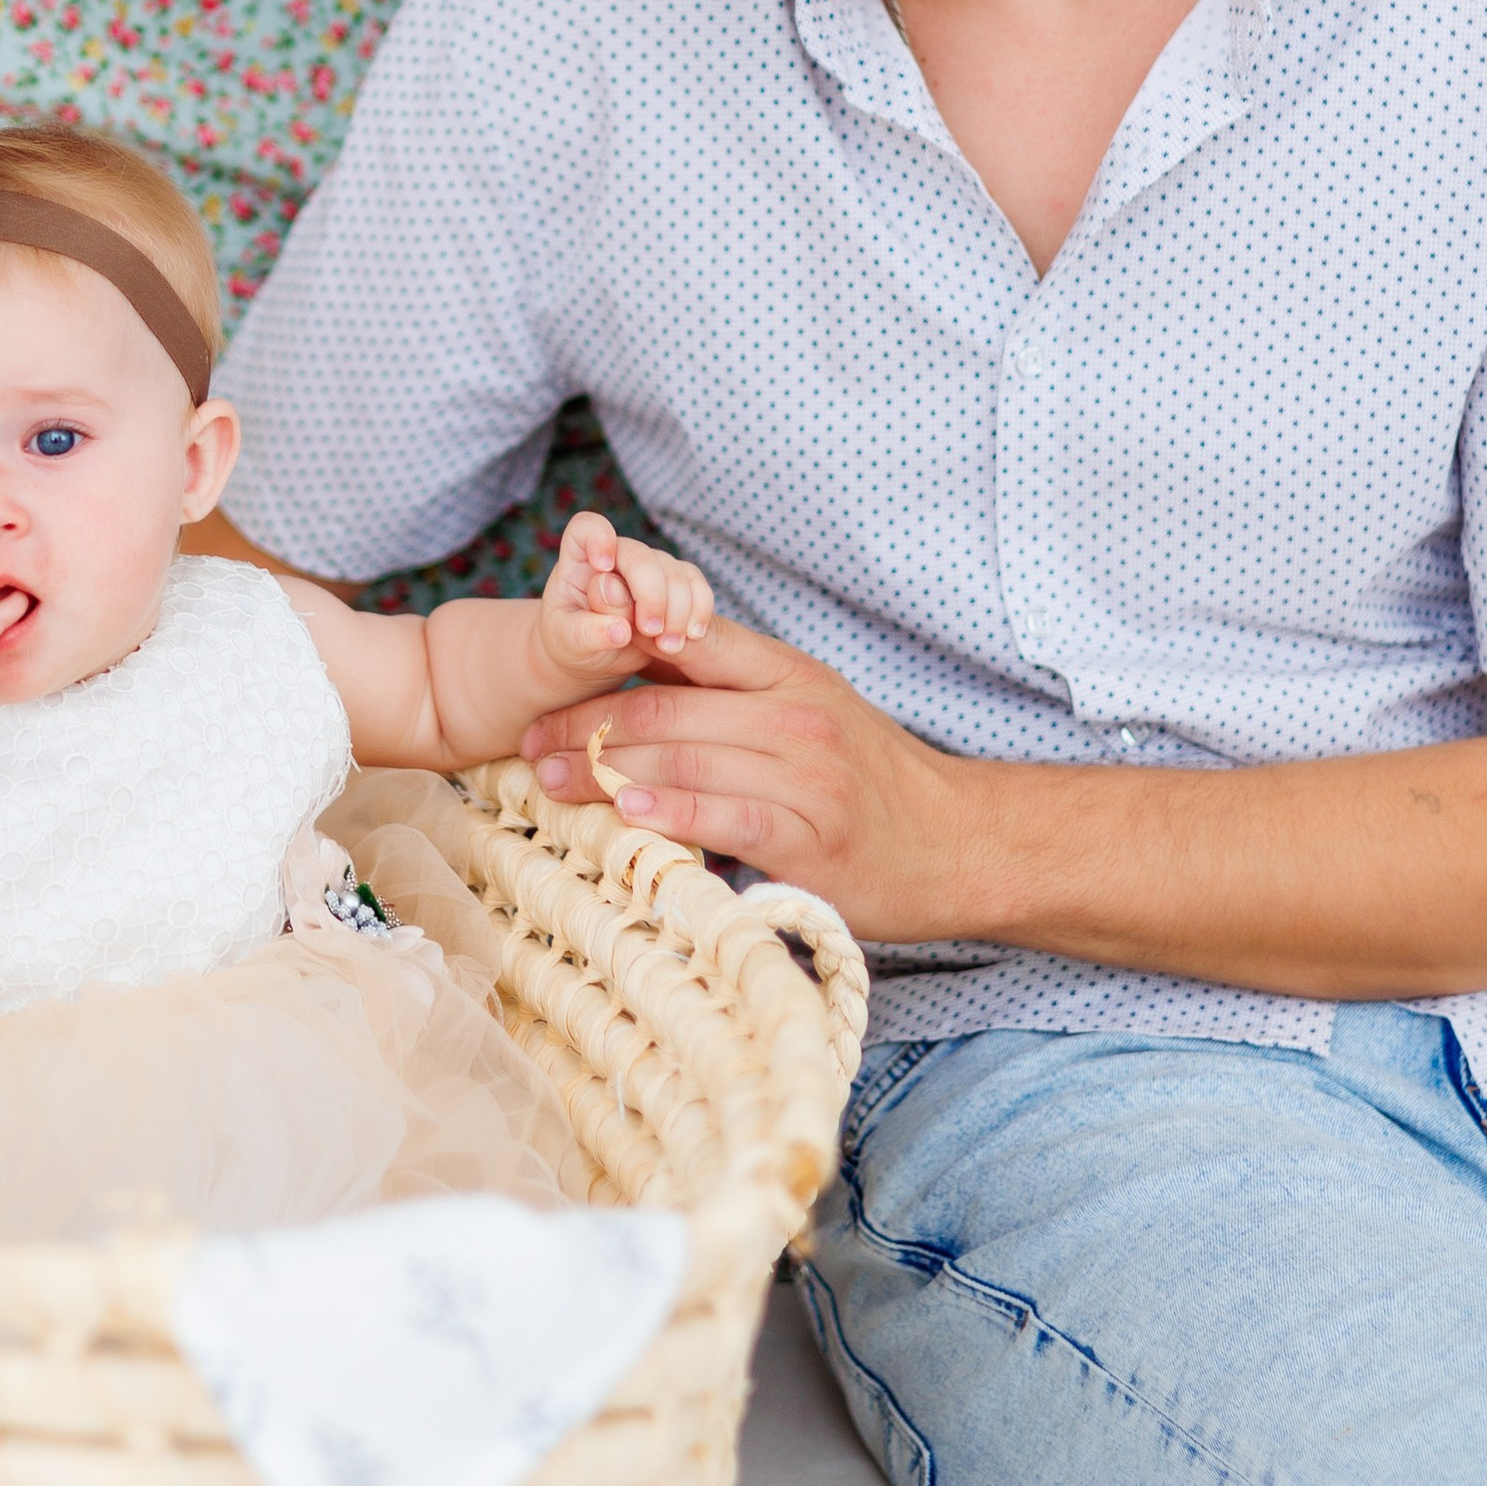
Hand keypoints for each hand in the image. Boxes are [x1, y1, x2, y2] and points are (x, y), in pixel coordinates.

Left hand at [520, 613, 972, 931]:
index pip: (684, 641)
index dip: (610, 650)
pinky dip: (665, 815)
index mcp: (788, 673)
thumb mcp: (813, 709)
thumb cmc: (874, 782)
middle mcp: (793, 715)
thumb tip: (641, 683)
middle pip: (662, 708)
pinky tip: (622, 816)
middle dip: (582, 723)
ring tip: (547, 780)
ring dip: (599, 772)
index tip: (553, 674)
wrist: (960, 844)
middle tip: (526, 742)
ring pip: (679, 761)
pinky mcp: (809, 838)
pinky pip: (721, 818)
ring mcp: (804, 775)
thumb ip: (738, 694)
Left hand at [537, 510, 716, 679]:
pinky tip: (693, 634)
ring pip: (673, 570)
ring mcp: (647, 568)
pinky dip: (698, 608)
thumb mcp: (570, 641)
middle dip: (650, 594)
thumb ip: (588, 631)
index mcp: (579, 561)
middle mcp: (616, 557)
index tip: (603, 567)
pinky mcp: (673, 585)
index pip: (587, 528)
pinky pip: (694, 583)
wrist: (594, 658)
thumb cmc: (573, 643)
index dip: (598, 538)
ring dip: (678, 609)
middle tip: (650, 631)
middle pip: (640, 555)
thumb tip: (620, 630)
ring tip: (669, 646)